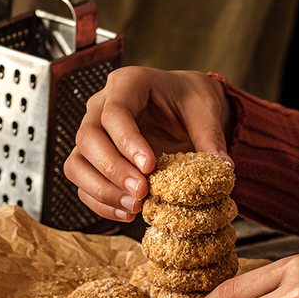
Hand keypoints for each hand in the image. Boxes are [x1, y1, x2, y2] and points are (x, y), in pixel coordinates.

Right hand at [64, 67, 232, 222]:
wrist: (181, 109)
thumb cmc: (188, 101)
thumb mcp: (205, 110)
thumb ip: (210, 135)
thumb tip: (222, 166)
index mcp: (127, 84)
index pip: (114, 112)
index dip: (127, 142)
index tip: (149, 167)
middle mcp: (100, 107)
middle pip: (87, 138)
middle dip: (113, 170)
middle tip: (142, 192)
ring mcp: (91, 135)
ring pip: (76, 164)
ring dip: (102, 191)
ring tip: (135, 207)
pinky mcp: (90, 161)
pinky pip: (82, 184)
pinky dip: (101, 203)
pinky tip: (128, 213)